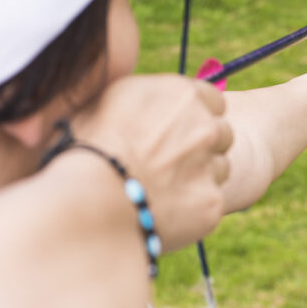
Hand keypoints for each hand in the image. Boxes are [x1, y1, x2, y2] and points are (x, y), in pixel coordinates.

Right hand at [68, 75, 231, 252]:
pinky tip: (162, 212)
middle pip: (221, 134)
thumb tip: (148, 102)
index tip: (180, 129)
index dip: (198, 116)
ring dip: (199, 178)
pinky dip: (192, 210)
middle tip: (171, 163)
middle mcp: (205, 125)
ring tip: (162, 189)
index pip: (213, 100)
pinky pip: (210, 203)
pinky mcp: (212, 202)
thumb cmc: (85, 148)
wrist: (88, 199)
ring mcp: (211, 165)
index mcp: (182, 94)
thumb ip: (144, 98)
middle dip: (203, 146)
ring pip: (220, 169)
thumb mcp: (107, 102)